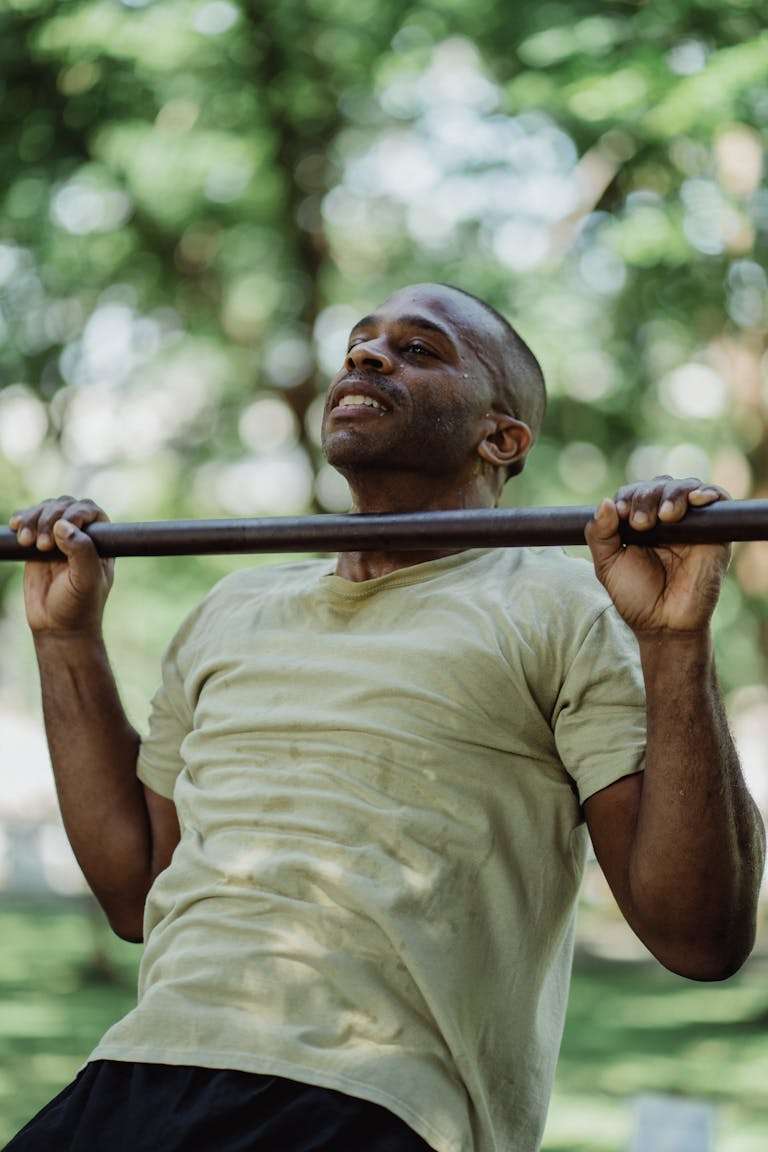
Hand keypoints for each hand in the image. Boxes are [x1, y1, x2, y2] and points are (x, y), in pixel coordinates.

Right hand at [8, 496, 113, 635]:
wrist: (57, 626)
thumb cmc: (79, 606)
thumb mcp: (86, 581)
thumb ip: (81, 552)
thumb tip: (63, 525)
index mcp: (100, 541)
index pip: (90, 511)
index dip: (75, 512)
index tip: (62, 528)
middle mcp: (81, 535)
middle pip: (65, 506)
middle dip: (50, 517)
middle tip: (42, 545)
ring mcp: (58, 539)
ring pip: (45, 510)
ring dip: (33, 519)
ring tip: (27, 541)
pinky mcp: (37, 545)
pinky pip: (29, 522)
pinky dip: (21, 520)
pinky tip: (15, 526)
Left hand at [584, 476, 730, 635]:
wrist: (664, 624)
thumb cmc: (636, 597)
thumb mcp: (608, 565)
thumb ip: (600, 535)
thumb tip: (605, 502)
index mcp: (639, 523)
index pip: (635, 493)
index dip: (629, 496)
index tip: (622, 513)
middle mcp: (666, 520)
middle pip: (659, 485)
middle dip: (647, 496)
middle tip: (641, 522)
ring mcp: (691, 524)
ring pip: (685, 487)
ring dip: (673, 494)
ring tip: (666, 516)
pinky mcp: (715, 533)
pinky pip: (718, 501)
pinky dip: (709, 493)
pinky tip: (697, 500)